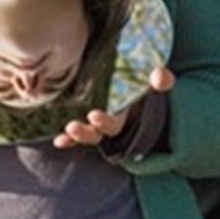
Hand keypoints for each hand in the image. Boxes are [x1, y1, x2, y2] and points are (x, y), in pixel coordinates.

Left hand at [52, 67, 174, 149]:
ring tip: (68, 130)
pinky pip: (76, 136)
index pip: (115, 124)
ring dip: (76, 136)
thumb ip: (161, 80)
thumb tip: (161, 75)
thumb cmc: (143, 83)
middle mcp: (110, 124)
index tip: (93, 115)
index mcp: (124, 115)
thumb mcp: (154, 82)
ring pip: (87, 136)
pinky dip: (68, 141)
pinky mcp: (87, 123)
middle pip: (98, 134)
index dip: (105, 123)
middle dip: (86, 132)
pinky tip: (58, 142)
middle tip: (73, 127)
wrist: (136, 87)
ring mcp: (98, 126)